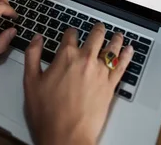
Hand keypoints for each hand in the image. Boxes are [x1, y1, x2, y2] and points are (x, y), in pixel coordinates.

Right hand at [24, 24, 132, 144]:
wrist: (67, 136)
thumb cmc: (48, 113)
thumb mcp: (31, 81)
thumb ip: (32, 55)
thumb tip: (37, 38)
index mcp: (66, 56)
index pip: (71, 34)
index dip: (70, 32)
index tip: (71, 33)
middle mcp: (85, 59)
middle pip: (95, 36)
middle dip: (97, 30)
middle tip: (99, 28)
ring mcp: (100, 72)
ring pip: (111, 48)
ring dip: (114, 39)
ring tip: (117, 35)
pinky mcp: (110, 86)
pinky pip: (121, 66)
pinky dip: (126, 56)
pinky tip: (129, 50)